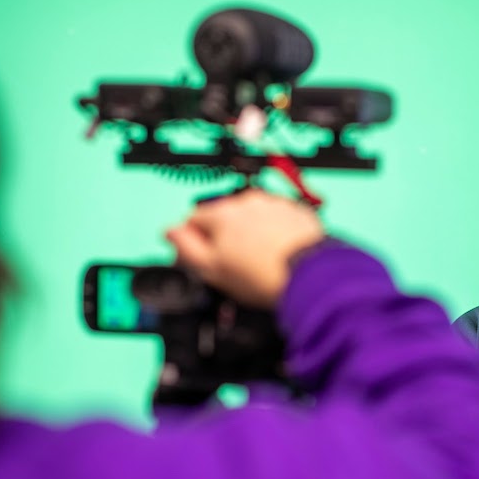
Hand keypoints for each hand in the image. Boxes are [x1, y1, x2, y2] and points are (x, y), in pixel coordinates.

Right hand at [164, 189, 324, 307]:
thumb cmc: (264, 275)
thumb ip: (187, 247)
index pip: (193, 219)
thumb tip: (170, 232)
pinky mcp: (296, 213)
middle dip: (224, 236)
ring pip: (251, 217)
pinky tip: (277, 253)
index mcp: (221, 214)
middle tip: (233, 264)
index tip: (203, 256)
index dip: (193, 241)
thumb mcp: (213, 269)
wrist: (309, 274)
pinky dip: (273, 232)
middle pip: (224, 217)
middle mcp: (247, 203)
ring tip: (258, 260)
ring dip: (249, 233)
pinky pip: (276, 220)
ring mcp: (273, 205)